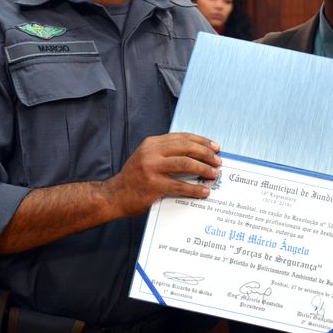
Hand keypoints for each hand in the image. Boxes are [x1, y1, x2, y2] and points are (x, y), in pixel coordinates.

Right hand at [104, 133, 220, 217]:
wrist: (114, 195)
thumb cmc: (135, 178)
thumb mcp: (147, 157)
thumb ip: (167, 153)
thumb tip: (197, 155)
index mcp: (152, 143)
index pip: (183, 137)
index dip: (202, 141)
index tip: (216, 147)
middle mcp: (151, 152)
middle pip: (186, 148)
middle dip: (206, 154)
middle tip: (218, 161)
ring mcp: (151, 168)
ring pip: (185, 164)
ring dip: (203, 168)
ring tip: (214, 174)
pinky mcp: (153, 185)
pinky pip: (180, 186)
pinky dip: (194, 189)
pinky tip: (204, 191)